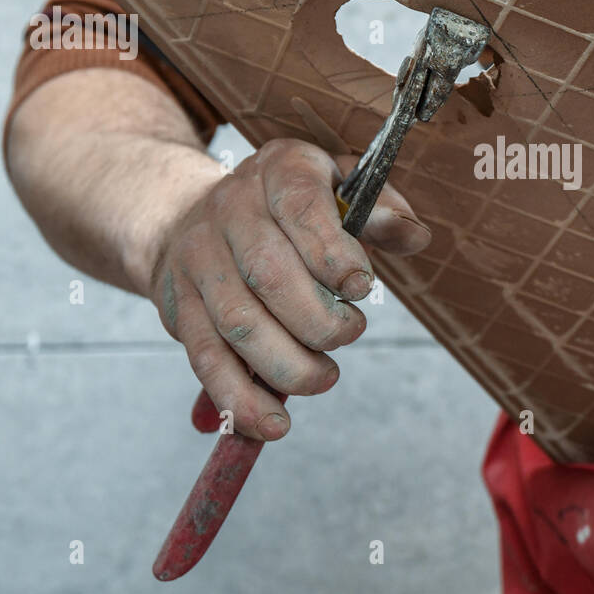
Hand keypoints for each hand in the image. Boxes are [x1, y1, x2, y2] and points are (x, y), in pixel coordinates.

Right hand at [149, 138, 430, 440]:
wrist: (191, 213)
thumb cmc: (290, 207)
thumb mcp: (339, 185)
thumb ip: (381, 211)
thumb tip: (414, 236)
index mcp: (279, 170)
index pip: (301, 207)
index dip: (334, 253)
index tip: (363, 287)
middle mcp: (229, 210)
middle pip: (268, 273)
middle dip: (318, 320)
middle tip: (350, 334)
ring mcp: (198, 261)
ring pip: (239, 324)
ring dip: (288, 366)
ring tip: (324, 378)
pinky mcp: (180, 309)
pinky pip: (207, 361)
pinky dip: (240, 399)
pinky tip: (273, 423)